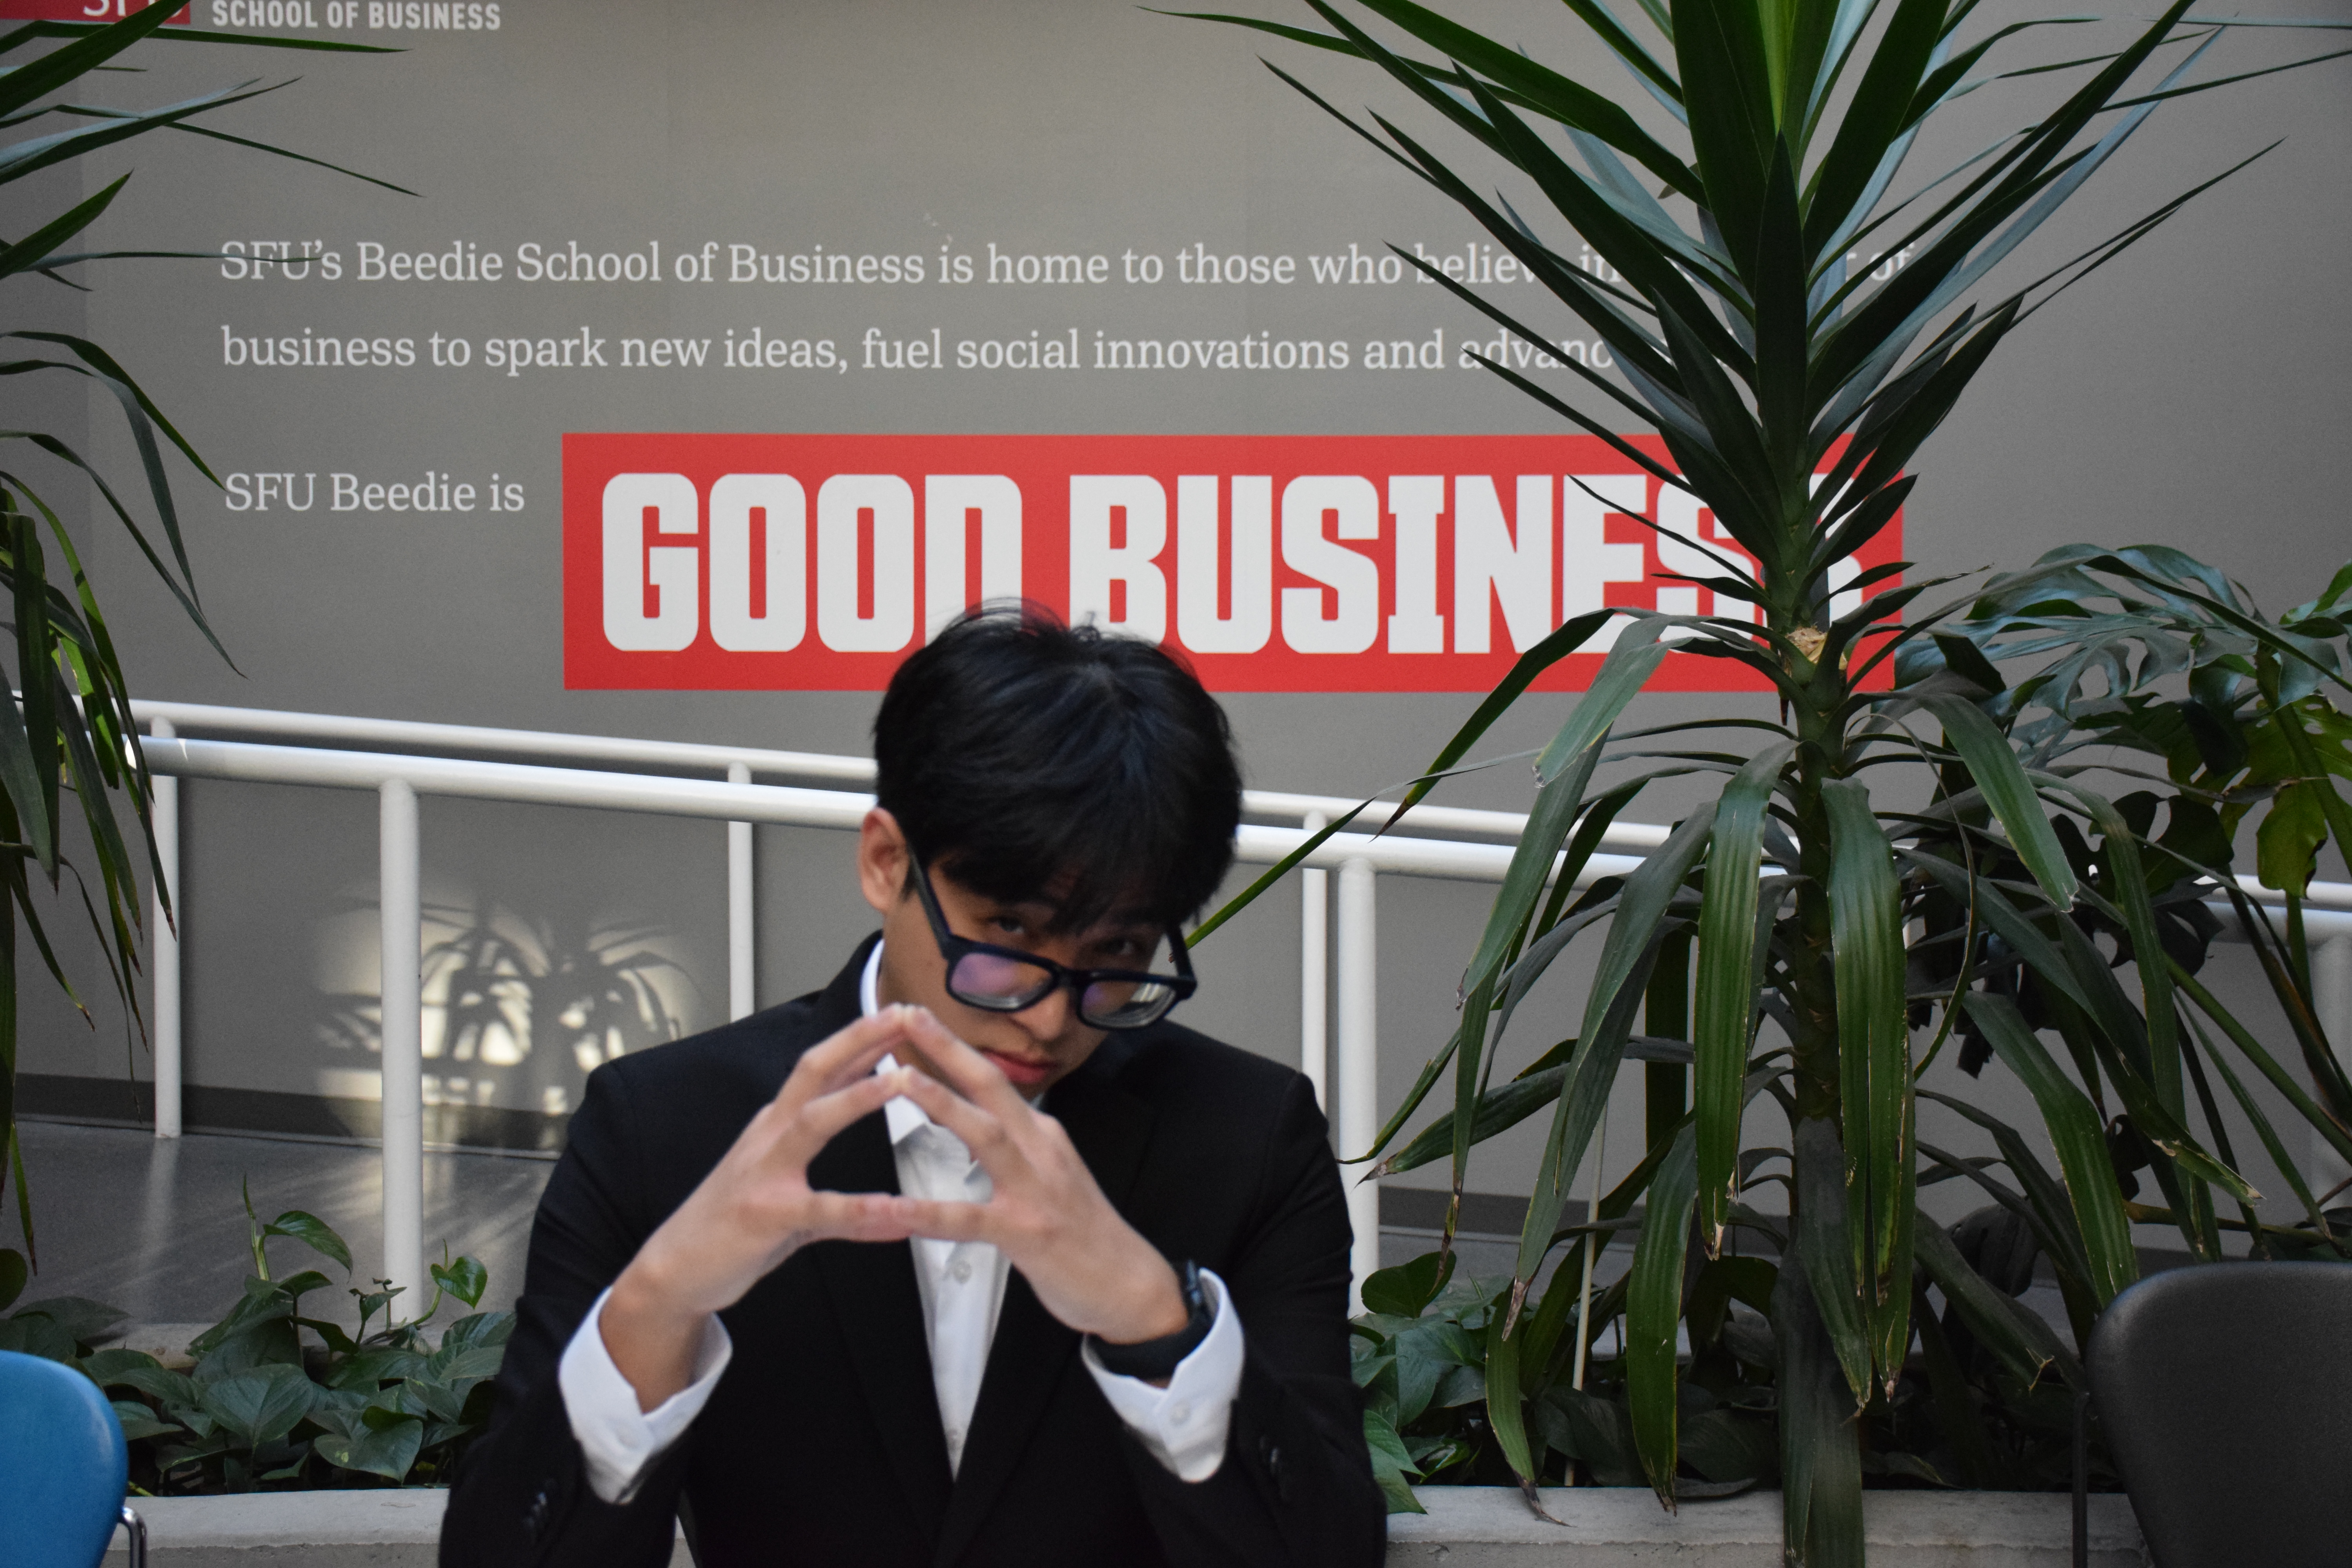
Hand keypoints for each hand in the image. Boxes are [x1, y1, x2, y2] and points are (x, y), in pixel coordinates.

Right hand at [601, 1008, 923, 1407]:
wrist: (672, 1270)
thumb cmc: (730, 1227)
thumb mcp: (787, 1195)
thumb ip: (838, 1186)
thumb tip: (891, 1198)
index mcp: (775, 1125)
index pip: (821, 1068)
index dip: (859, 1038)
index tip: (898, 1012)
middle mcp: (768, 1137)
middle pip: (814, 1072)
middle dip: (858, 1039)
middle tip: (903, 1012)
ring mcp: (764, 1174)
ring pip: (813, 1123)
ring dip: (858, 1098)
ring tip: (902, 1081)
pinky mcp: (766, 1217)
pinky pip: (823, 1211)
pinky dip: (863, 1210)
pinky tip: (900, 1214)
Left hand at [886, 1007, 1188, 1346]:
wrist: (1129, 1285)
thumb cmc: (1086, 1233)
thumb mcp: (1054, 1173)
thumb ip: (1020, 1145)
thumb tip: (982, 1120)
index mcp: (1043, 1135)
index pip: (993, 1080)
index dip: (954, 1048)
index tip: (919, 1017)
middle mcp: (1041, 1150)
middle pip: (991, 1086)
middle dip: (949, 1048)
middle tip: (908, 1013)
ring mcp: (1035, 1189)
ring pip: (985, 1134)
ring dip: (943, 1103)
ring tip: (901, 1079)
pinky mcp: (1026, 1232)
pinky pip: (967, 1219)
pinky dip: (927, 1213)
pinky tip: (892, 1209)